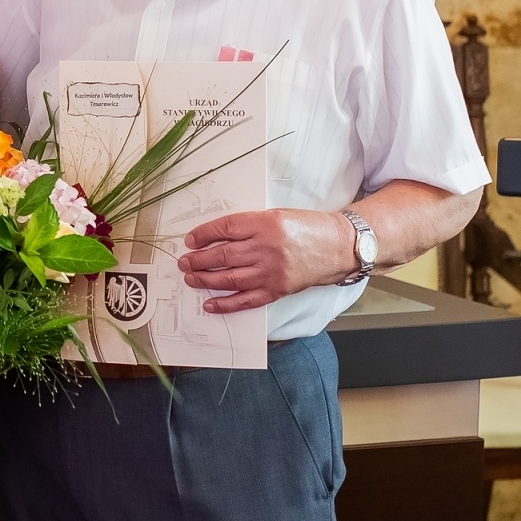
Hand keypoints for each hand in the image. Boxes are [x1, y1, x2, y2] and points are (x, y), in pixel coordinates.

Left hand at [176, 209, 354, 313]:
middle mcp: (266, 248)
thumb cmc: (305, 227)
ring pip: (229, 279)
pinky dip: (225, 304)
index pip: (224, 229)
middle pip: (222, 256)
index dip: (203, 235)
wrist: (336, 246)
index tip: (189, 240)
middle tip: (184, 262)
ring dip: (205, 280)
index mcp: (264, 223)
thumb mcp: (275, 215)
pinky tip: (209, 304)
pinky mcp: (276, 290)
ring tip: (191, 278)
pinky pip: (246, 300)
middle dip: (198, 260)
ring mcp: (271, 272)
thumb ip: (248, 226)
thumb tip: (215, 237)